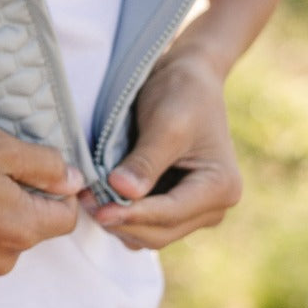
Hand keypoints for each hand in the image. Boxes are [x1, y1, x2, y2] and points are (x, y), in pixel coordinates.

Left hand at [84, 53, 241, 249]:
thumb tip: (122, 192)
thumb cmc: (182, 92)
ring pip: (154, 232)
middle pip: (162, 231)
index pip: (171, 213)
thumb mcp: (166, 123)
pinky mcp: (177, 202)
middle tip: (86, 204)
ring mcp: (196, 207)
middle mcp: (214, 206)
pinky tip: (102, 197)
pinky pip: (150, 221)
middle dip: (124, 220)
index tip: (100, 210)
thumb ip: (146, 161)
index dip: (133, 215)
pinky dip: (126, 214)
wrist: (189, 74)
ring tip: (89, 200)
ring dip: (122, 221)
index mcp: (221, 187)